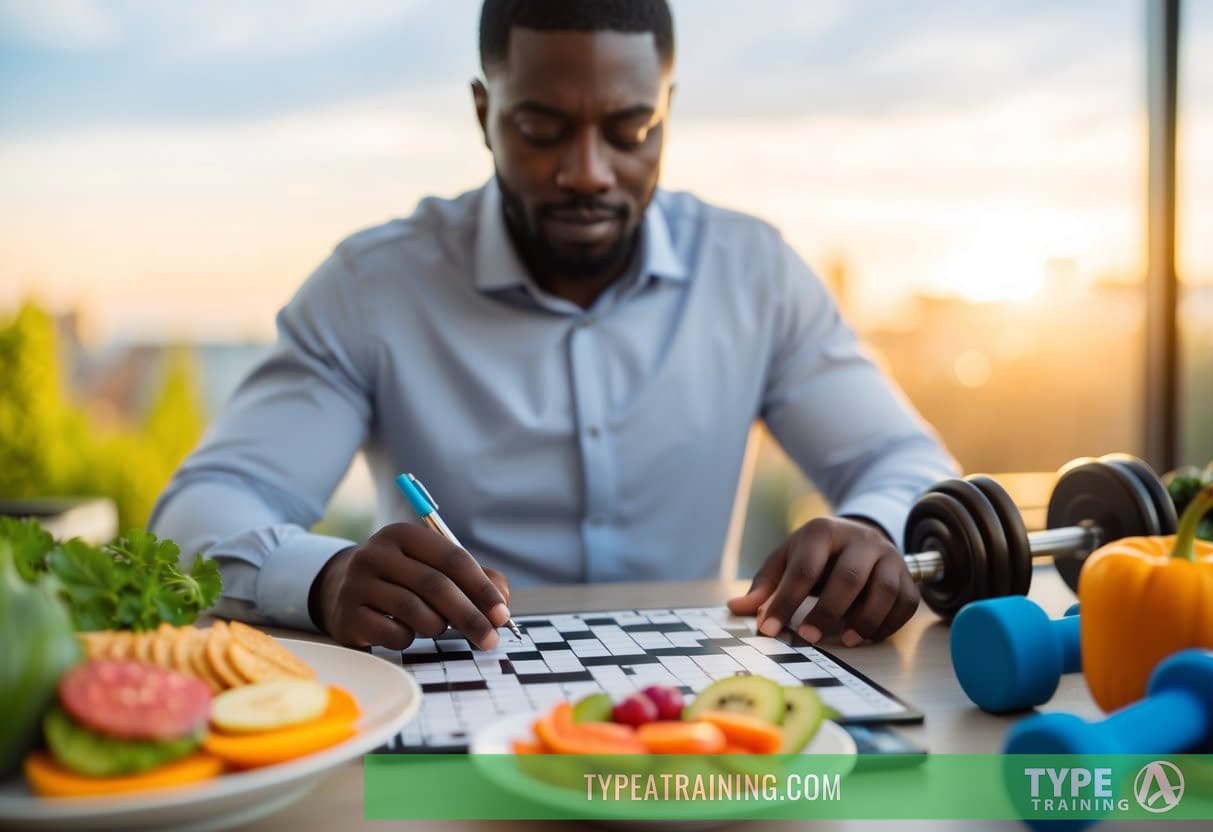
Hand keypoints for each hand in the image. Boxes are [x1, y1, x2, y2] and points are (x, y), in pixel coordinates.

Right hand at [309, 522, 511, 650]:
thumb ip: (473, 580)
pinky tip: (406, 632)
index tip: (502, 614)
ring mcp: (357, 584)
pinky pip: (392, 633)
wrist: (338, 589)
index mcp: (404, 535)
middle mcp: (376, 553)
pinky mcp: (347, 616)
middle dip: (469, 616)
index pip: (452, 558)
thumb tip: (502, 601)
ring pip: (414, 611)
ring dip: (437, 626)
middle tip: (490, 638)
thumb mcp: (432, 567)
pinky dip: (409, 638)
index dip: (481, 588)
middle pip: (435, 585)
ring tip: (438, 627)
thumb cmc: (401, 579)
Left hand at [726, 516, 918, 645]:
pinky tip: (867, 636)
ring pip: (885, 590)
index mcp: (823, 531)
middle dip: (827, 612)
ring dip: (865, 620)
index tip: (770, 629)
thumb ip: (765, 585)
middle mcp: (860, 539)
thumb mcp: (786, 559)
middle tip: (807, 638)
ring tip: (845, 641)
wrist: (858, 535)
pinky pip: (906, 602)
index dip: (786, 601)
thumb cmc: (815, 554)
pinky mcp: (907, 575)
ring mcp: (888, 556)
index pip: (804, 569)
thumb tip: (736, 609)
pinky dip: (888, 624)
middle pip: (849, 577)